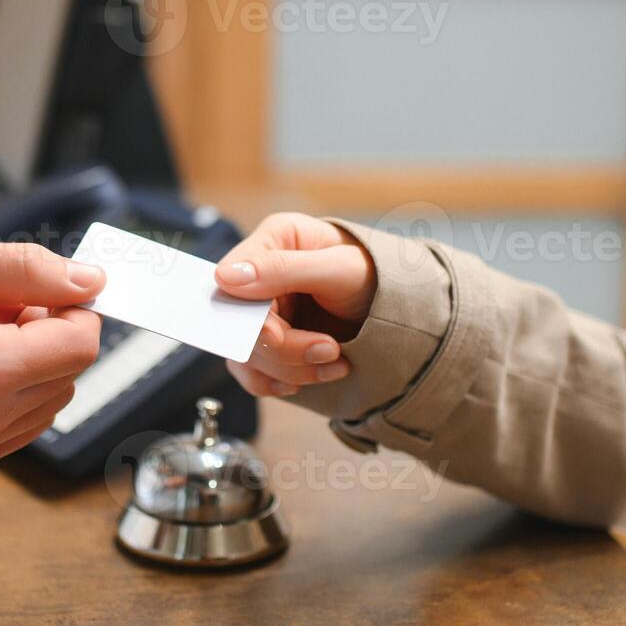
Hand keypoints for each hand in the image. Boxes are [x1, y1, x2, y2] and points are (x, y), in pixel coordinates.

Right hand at [0, 241, 104, 467]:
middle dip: (48, 332)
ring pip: (55, 396)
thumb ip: (28, 271)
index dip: (73, 308)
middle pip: (72, 371)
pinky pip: (28, 419)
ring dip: (33, 361)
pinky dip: (16, 388)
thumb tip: (91, 281)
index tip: (39, 290)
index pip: (81, 344)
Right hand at [214, 212, 376, 397]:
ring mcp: (264, 312)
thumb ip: (283, 269)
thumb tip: (225, 278)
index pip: (232, 283)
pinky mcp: (270, 343)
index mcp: (272, 241)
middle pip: (241, 325)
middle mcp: (259, 277)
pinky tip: (308, 379)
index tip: (279, 336)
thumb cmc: (374, 274)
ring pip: (246, 354)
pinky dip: (277, 383)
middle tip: (329, 350)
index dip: (251, 317)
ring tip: (335, 364)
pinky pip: (253, 372)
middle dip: (285, 348)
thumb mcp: (338, 268)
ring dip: (289, 370)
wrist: (400, 307)